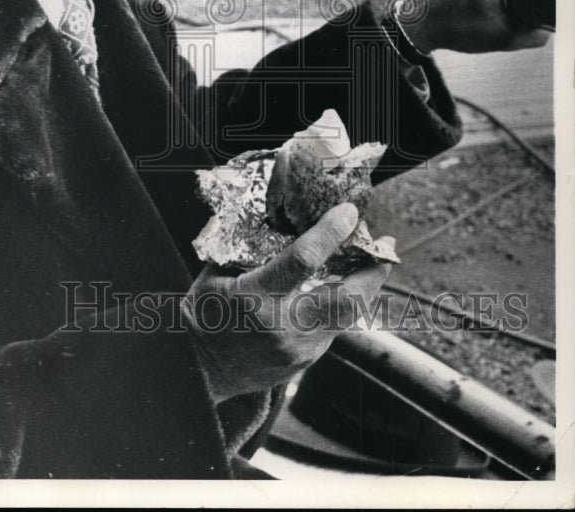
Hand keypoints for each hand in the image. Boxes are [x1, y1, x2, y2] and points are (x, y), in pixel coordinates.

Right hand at [181, 203, 390, 401]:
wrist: (197, 370)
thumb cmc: (204, 313)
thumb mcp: (216, 273)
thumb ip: (248, 247)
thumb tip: (284, 215)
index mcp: (255, 297)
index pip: (302, 260)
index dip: (330, 232)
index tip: (348, 211)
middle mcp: (282, 326)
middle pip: (347, 299)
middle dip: (373, 270)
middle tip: (384, 244)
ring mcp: (298, 349)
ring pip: (348, 316)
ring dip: (364, 287)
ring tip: (372, 262)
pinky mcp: (305, 361)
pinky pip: (333, 328)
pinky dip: (340, 305)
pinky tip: (340, 288)